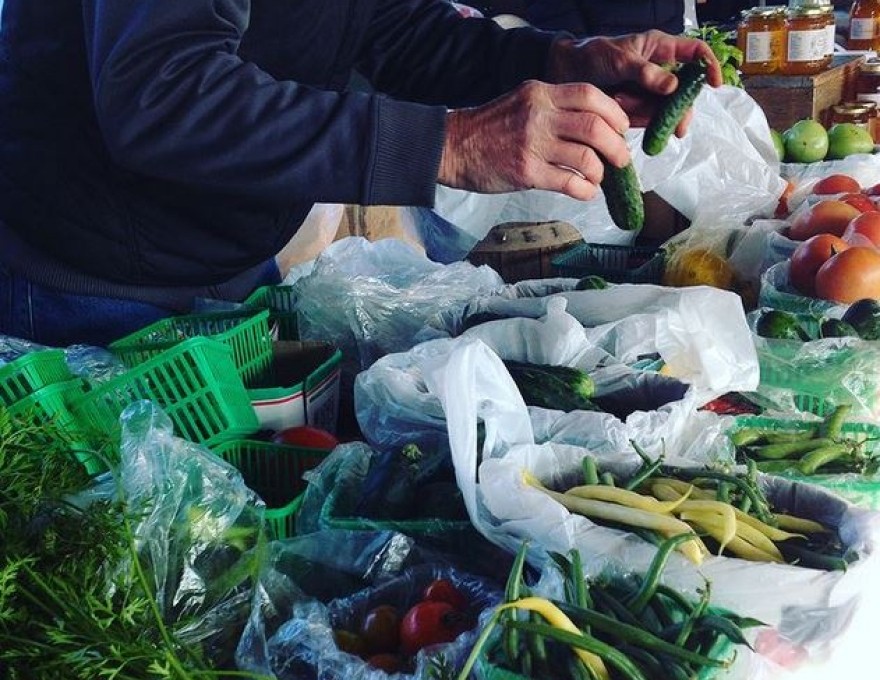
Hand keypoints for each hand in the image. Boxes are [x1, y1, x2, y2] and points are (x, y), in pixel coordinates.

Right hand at [438, 79, 630, 200]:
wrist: (452, 147)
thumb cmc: (488, 128)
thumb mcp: (522, 102)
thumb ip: (554, 107)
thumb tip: (595, 124)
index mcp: (540, 94)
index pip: (590, 95)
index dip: (614, 113)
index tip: (620, 128)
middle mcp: (539, 116)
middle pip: (595, 127)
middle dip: (616, 146)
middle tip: (621, 159)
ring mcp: (532, 145)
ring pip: (586, 157)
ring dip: (600, 172)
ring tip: (597, 177)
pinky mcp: (526, 172)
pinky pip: (569, 183)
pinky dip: (585, 190)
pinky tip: (584, 191)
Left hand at [547, 30, 722, 131]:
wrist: (564, 73)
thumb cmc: (591, 55)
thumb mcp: (619, 59)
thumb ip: (646, 73)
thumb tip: (674, 86)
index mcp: (659, 49)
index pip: (695, 52)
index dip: (709, 66)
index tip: (715, 85)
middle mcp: (658, 72)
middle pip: (683, 93)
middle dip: (677, 111)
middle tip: (675, 129)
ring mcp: (647, 92)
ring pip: (663, 110)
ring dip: (645, 113)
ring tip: (619, 101)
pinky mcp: (634, 110)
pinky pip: (645, 121)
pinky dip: (633, 120)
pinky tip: (617, 109)